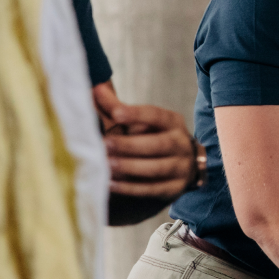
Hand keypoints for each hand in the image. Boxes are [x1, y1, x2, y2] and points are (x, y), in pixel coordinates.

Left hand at [93, 81, 202, 198]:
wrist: (182, 164)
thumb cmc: (153, 137)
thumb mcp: (142, 122)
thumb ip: (118, 107)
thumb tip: (96, 89)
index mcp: (173, 122)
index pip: (157, 116)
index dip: (137, 114)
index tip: (116, 113)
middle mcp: (181, 143)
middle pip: (159, 144)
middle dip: (131, 145)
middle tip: (105, 144)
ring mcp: (181, 167)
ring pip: (157, 168)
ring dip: (130, 167)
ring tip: (107, 165)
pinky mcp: (174, 188)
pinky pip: (152, 189)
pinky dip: (130, 188)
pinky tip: (111, 183)